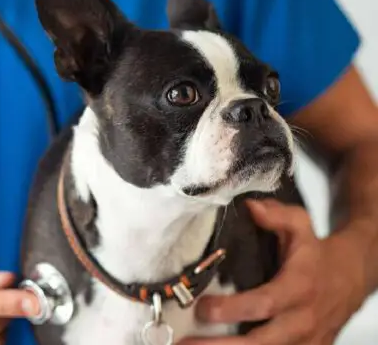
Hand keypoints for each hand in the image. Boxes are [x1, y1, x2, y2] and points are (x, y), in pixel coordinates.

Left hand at [178, 199, 366, 344]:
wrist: (353, 277)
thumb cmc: (317, 252)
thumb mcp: (301, 225)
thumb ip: (276, 215)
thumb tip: (249, 207)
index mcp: (299, 288)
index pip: (264, 304)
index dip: (233, 309)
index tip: (203, 307)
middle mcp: (302, 320)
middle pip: (261, 343)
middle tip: (186, 344)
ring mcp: (305, 341)